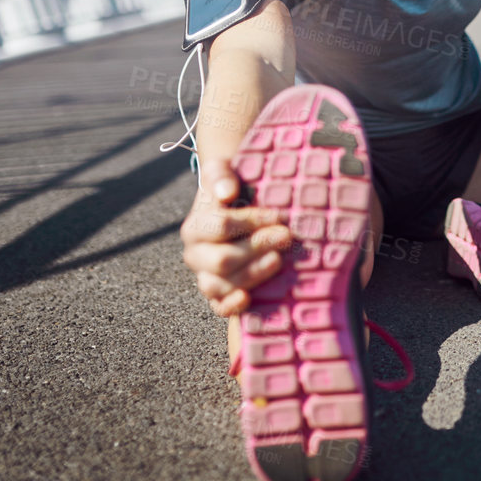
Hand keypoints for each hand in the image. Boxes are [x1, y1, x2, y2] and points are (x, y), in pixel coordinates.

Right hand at [180, 154, 292, 316]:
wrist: (234, 210)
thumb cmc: (232, 190)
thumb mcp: (222, 173)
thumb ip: (220, 176)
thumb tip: (226, 192)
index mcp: (194, 228)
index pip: (220, 226)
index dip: (251, 220)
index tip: (277, 215)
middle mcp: (196, 256)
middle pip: (223, 259)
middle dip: (257, 247)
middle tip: (286, 236)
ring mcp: (205, 277)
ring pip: (222, 284)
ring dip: (253, 273)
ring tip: (279, 260)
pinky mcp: (218, 295)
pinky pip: (218, 307)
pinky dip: (232, 305)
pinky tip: (249, 298)